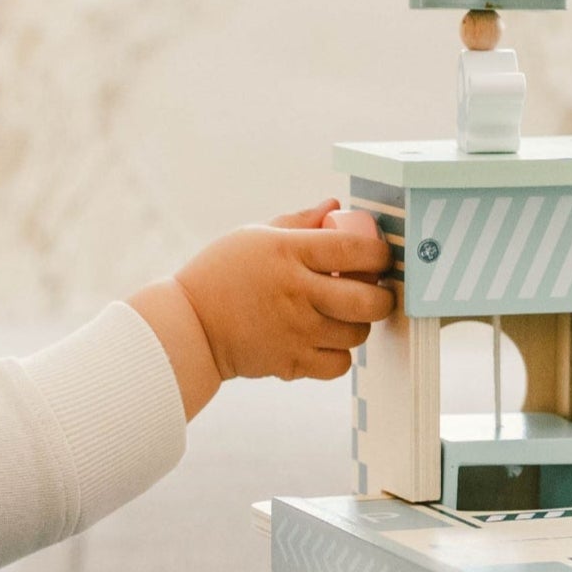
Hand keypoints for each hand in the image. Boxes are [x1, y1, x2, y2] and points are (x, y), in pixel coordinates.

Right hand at [126, 200, 393, 415]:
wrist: (188, 326)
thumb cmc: (220, 274)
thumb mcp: (254, 236)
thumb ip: (299, 222)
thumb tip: (334, 206)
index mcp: (290, 253)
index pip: (357, 250)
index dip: (379, 253)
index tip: (376, 256)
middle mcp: (298, 293)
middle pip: (370, 300)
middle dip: (382, 295)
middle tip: (371, 290)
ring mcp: (297, 332)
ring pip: (358, 333)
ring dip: (357, 324)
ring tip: (340, 314)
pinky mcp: (291, 363)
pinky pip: (339, 364)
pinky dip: (338, 354)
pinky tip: (323, 340)